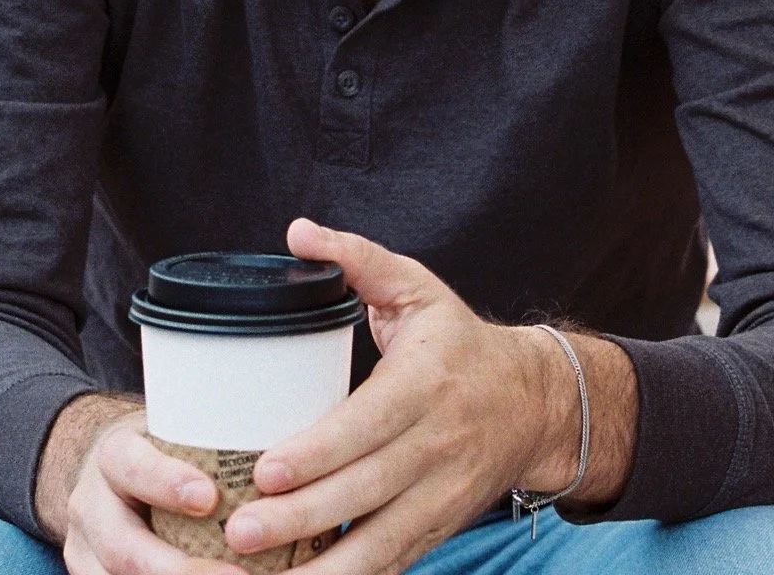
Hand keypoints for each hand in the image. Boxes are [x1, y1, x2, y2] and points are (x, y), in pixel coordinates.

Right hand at [38, 396, 245, 574]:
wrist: (109, 473)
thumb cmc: (160, 447)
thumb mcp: (173, 427)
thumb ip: (211, 436)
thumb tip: (284, 443)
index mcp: (113, 455)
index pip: (132, 466)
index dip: (166, 483)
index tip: (210, 498)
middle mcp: (90, 505)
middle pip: (123, 548)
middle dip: (178, 569)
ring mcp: (85, 551)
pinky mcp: (91, 574)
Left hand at [220, 218, 633, 574]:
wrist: (534, 401)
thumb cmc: (458, 341)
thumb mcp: (414, 286)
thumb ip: (356, 258)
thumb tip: (298, 232)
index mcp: (426, 383)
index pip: (368, 424)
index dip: (318, 452)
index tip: (266, 470)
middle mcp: (438, 444)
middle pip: (365, 490)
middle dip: (300, 517)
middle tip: (239, 531)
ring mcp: (442, 494)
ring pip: (379, 541)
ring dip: (321, 569)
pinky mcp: (440, 527)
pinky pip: (392, 562)